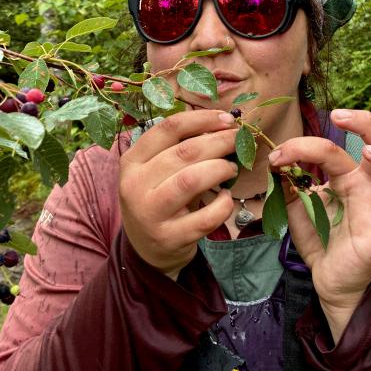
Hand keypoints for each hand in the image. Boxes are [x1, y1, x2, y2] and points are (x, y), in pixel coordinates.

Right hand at [119, 110, 237, 278]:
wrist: (148, 251)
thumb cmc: (159, 200)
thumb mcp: (158, 172)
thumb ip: (182, 149)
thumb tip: (224, 125)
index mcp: (131, 161)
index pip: (168, 129)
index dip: (202, 119)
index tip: (227, 119)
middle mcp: (135, 186)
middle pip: (184, 152)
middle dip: (219, 142)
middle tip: (239, 142)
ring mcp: (150, 214)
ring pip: (192, 180)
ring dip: (220, 169)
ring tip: (231, 169)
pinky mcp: (169, 238)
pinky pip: (206, 217)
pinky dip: (223, 205)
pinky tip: (226, 199)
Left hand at [268, 109, 370, 339]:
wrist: (326, 278)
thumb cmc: (319, 236)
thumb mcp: (296, 206)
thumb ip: (288, 184)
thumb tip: (275, 162)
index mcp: (350, 177)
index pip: (336, 148)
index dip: (306, 145)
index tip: (279, 155)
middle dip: (369, 124)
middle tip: (341, 117)